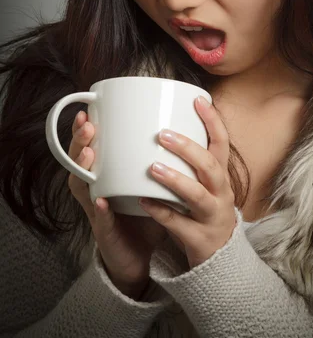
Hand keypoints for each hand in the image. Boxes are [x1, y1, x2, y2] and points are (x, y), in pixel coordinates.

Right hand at [68, 111, 167, 294]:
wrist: (139, 255)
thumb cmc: (145, 214)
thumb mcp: (150, 182)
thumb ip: (159, 160)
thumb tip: (180, 126)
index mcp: (106, 175)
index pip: (90, 148)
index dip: (84, 131)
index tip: (88, 110)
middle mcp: (95, 189)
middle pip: (79, 162)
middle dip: (80, 142)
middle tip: (88, 125)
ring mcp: (97, 211)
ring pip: (82, 187)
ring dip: (83, 169)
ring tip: (89, 153)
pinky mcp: (105, 232)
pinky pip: (100, 220)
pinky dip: (100, 209)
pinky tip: (101, 200)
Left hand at [138, 95, 236, 268]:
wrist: (220, 258)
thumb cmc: (205, 210)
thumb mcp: (206, 184)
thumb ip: (191, 161)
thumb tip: (165, 123)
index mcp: (221, 175)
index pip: (222, 142)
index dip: (213, 120)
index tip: (198, 99)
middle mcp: (221, 193)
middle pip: (210, 166)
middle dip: (188, 149)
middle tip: (162, 134)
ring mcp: (212, 216)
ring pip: (197, 195)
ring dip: (175, 179)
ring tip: (152, 167)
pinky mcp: (199, 238)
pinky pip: (178, 224)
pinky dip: (161, 211)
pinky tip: (143, 200)